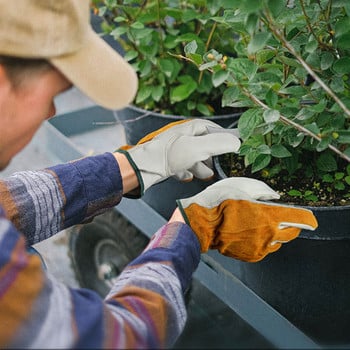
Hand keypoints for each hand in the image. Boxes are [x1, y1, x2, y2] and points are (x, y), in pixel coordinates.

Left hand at [116, 119, 240, 195]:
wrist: (144, 168)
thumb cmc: (170, 155)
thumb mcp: (198, 148)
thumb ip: (219, 144)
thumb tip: (237, 142)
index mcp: (192, 128)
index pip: (214, 129)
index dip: (225, 138)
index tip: (236, 147)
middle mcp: (184, 137)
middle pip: (204, 145)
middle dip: (213, 156)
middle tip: (222, 166)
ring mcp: (176, 149)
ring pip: (194, 157)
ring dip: (201, 166)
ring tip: (207, 175)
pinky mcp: (168, 161)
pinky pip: (182, 165)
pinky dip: (187, 171)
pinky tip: (188, 177)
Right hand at [176, 177, 317, 261]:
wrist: (200, 223)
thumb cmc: (219, 202)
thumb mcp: (242, 186)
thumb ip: (264, 190)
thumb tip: (275, 197)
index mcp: (269, 216)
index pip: (300, 219)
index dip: (307, 218)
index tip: (309, 218)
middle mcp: (268, 235)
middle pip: (292, 233)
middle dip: (291, 225)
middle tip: (282, 217)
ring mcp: (259, 248)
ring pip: (278, 242)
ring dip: (275, 233)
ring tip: (260, 223)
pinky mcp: (250, 256)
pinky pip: (264, 249)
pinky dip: (262, 241)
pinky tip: (250, 231)